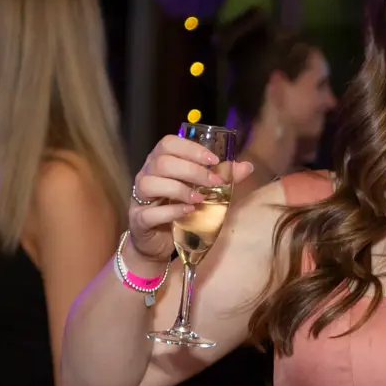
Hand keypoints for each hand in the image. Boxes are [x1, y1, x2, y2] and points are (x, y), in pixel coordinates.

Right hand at [127, 133, 255, 262]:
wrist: (158, 242)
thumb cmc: (180, 210)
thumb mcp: (203, 192)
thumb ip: (223, 178)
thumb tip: (247, 166)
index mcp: (161, 162)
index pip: (169, 143)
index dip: (191, 148)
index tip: (213, 160)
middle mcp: (146, 175)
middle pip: (162, 162)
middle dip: (192, 170)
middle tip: (213, 183)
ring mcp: (139, 197)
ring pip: (150, 183)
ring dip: (179, 189)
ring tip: (200, 199)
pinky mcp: (138, 219)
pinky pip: (149, 212)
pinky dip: (171, 211)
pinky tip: (188, 212)